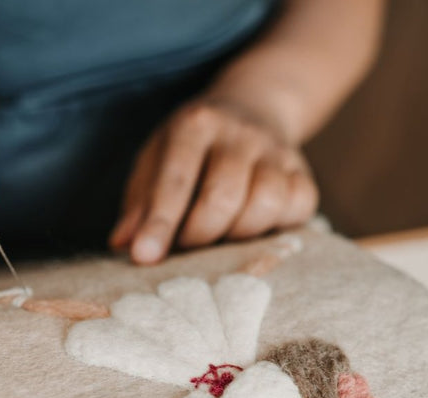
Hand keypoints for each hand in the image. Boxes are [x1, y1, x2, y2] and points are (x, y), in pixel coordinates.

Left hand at [110, 97, 317, 263]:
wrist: (254, 107)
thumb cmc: (193, 148)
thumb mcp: (157, 160)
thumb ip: (140, 203)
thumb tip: (122, 245)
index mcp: (195, 124)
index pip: (174, 180)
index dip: (159, 224)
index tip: (144, 259)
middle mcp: (240, 133)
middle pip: (222, 199)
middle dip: (199, 236)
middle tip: (186, 245)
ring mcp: (277, 151)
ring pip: (263, 207)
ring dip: (236, 237)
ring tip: (219, 235)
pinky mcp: (304, 172)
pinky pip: (296, 210)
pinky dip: (273, 230)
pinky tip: (253, 227)